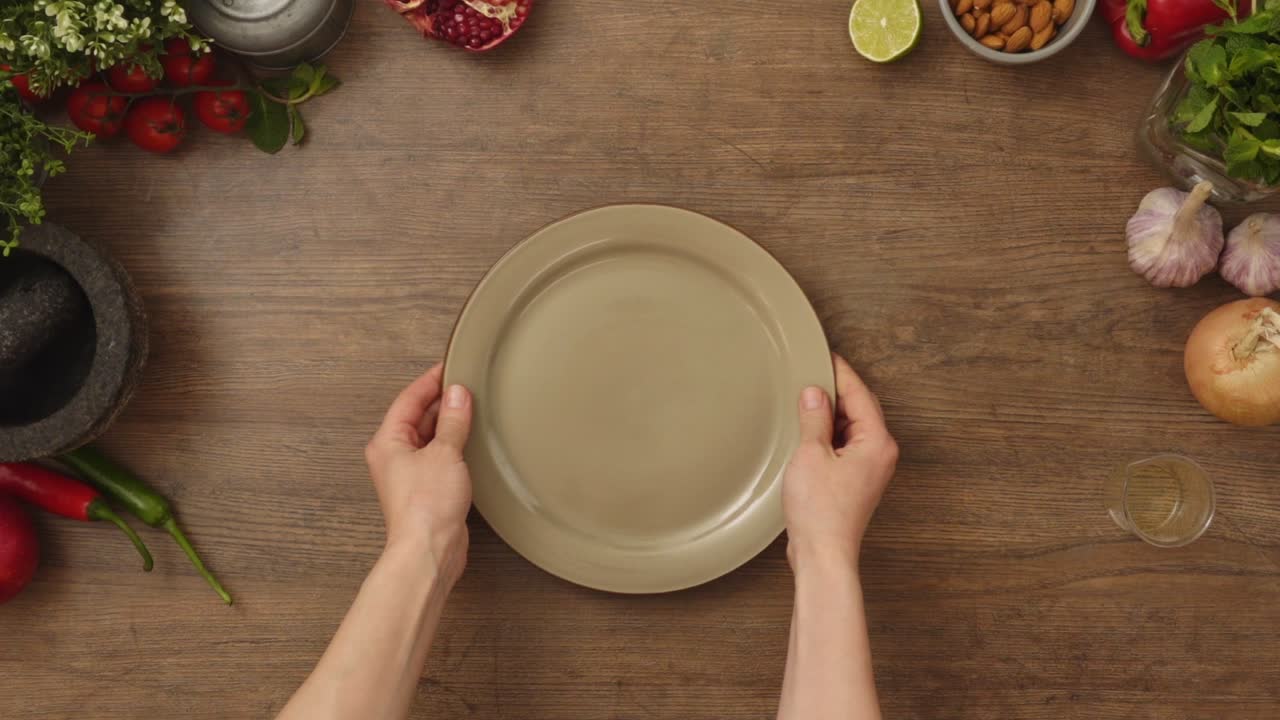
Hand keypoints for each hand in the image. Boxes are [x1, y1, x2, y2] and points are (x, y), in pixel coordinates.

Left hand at [364, 364, 473, 583]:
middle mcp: (394, 456)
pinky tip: (472, 442)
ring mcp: (410, 473)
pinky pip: (440, 457)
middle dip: (443, 401)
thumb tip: (457, 394)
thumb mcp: (445, 453)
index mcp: (388, 441)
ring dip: (450, 424)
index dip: (431, 381)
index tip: (451, 366)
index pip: (409, 398)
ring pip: (430, 437)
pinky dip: (454, 445)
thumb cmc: (426, 507)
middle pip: (418, 416)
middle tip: (469, 386)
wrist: (429, 551)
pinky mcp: (427, 489)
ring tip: (474, 409)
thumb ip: (453, 421)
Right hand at [783, 353, 897, 570]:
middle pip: (859, 408)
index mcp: (877, 441)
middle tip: (809, 376)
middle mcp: (879, 454)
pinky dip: (828, 435)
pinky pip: (845, 446)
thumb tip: (815, 394)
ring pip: (851, 428)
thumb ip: (814, 418)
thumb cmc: (821, 512)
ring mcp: (869, 469)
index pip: (859, 393)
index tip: (824, 356)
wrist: (823, 554)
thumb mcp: (810, 454)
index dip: (839, 372)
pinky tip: (808, 434)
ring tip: (804, 404)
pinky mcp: (855, 482)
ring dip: (830, 415)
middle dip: (835, 392)